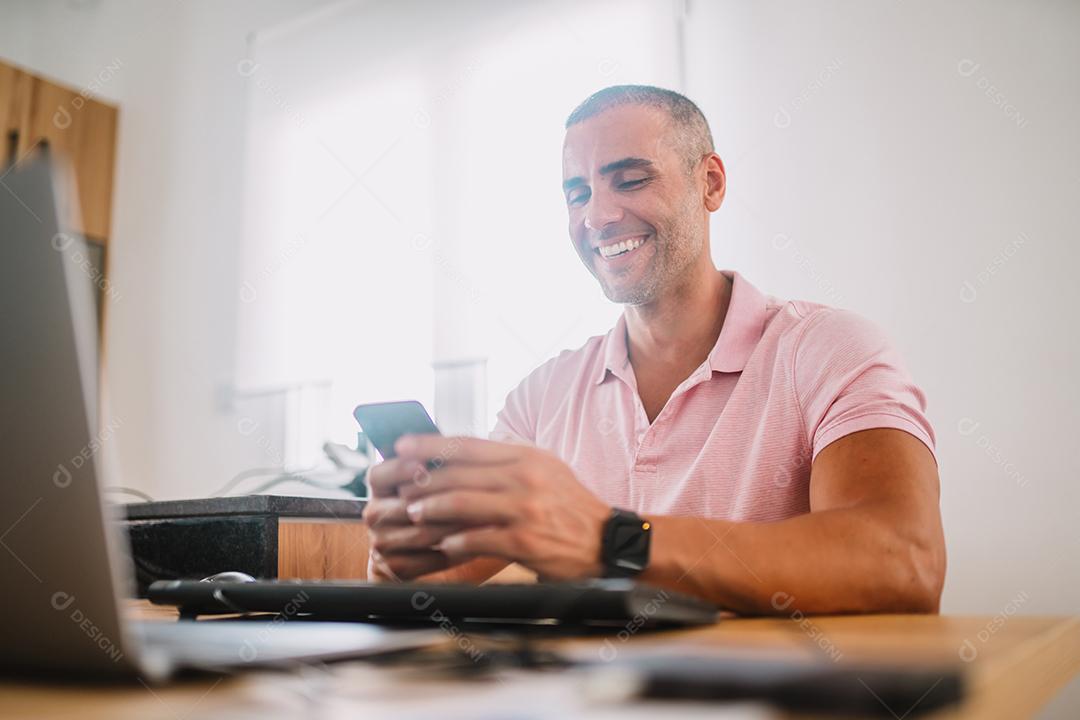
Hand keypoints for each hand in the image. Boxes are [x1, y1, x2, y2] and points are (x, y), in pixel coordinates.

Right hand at [362, 454, 465, 580]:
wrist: (426, 554)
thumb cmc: (435, 508)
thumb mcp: (433, 483)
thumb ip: (437, 465)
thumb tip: (454, 446)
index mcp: (381, 486)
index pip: (378, 474)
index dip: (398, 469)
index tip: (422, 466)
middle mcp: (374, 513)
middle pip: (404, 505)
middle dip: (443, 501)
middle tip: (475, 495)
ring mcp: (380, 542)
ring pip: (419, 533)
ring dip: (454, 527)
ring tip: (484, 520)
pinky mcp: (391, 569)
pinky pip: (424, 560)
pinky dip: (452, 553)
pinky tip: (474, 546)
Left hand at [380, 435, 611, 579]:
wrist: (606, 541)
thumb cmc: (569, 506)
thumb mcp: (545, 468)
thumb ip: (509, 459)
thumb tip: (465, 452)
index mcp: (526, 456)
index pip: (468, 444)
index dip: (430, 444)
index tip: (402, 445)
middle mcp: (524, 477)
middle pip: (458, 474)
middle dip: (422, 481)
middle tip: (402, 488)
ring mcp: (523, 509)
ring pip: (460, 504)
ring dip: (431, 510)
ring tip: (415, 514)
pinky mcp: (523, 541)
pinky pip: (476, 539)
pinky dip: (454, 541)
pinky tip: (443, 544)